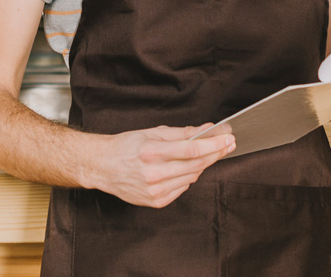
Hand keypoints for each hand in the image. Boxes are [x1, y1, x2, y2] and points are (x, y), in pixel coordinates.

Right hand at [93, 124, 234, 207]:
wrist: (103, 167)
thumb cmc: (126, 146)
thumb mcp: (152, 132)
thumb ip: (181, 133)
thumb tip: (206, 129)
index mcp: (151, 152)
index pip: (191, 149)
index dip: (213, 144)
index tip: (228, 138)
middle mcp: (153, 173)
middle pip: (195, 164)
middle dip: (215, 153)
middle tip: (228, 144)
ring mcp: (155, 190)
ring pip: (191, 177)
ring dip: (203, 164)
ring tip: (208, 153)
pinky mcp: (156, 201)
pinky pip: (182, 188)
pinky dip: (188, 177)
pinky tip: (187, 168)